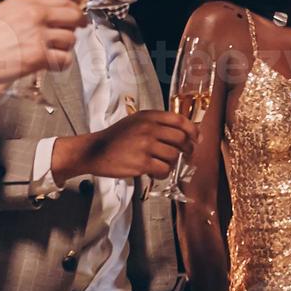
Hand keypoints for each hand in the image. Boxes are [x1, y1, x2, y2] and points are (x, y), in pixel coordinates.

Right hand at [0, 0, 80, 84]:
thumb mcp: (4, 12)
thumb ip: (26, 11)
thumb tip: (46, 15)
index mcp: (26, 3)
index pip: (62, 0)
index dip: (74, 10)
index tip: (76, 16)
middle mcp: (34, 15)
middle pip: (73, 17)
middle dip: (77, 26)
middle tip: (74, 32)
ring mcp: (37, 36)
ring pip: (70, 39)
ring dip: (65, 47)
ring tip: (54, 52)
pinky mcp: (38, 56)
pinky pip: (64, 59)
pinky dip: (62, 63)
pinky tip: (52, 64)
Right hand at [53, 110, 193, 179]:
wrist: (94, 151)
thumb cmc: (116, 137)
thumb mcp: (136, 122)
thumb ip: (157, 124)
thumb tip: (184, 134)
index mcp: (149, 116)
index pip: (180, 120)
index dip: (193, 130)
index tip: (196, 139)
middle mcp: (149, 128)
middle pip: (181, 139)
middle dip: (187, 150)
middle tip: (186, 156)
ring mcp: (145, 145)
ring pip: (173, 156)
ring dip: (172, 164)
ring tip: (163, 165)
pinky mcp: (141, 162)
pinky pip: (163, 169)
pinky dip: (163, 174)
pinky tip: (156, 173)